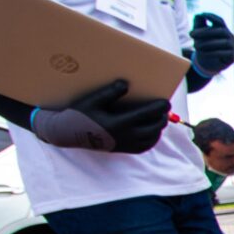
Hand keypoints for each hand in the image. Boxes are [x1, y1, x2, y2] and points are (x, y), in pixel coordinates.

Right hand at [31, 80, 168, 154]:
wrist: (66, 134)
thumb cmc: (79, 114)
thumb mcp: (92, 100)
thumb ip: (110, 92)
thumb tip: (126, 83)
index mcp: (117, 124)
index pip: (145, 115)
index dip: (158, 108)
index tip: (166, 101)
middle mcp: (123, 137)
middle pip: (152, 129)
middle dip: (162, 118)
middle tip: (165, 109)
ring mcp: (123, 145)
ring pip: (150, 140)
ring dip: (158, 130)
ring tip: (160, 118)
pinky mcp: (120, 150)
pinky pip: (142, 148)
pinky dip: (151, 140)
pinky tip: (152, 131)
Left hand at [188, 13, 233, 78]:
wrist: (209, 65)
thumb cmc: (204, 48)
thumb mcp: (199, 36)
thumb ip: (198, 25)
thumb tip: (198, 15)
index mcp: (223, 30)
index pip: (220, 21)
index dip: (213, 17)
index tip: (202, 14)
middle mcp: (230, 37)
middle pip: (220, 31)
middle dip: (205, 32)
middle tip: (191, 34)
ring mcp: (233, 46)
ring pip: (223, 42)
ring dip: (207, 44)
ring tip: (195, 46)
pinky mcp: (233, 56)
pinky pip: (223, 53)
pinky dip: (212, 53)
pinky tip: (202, 54)